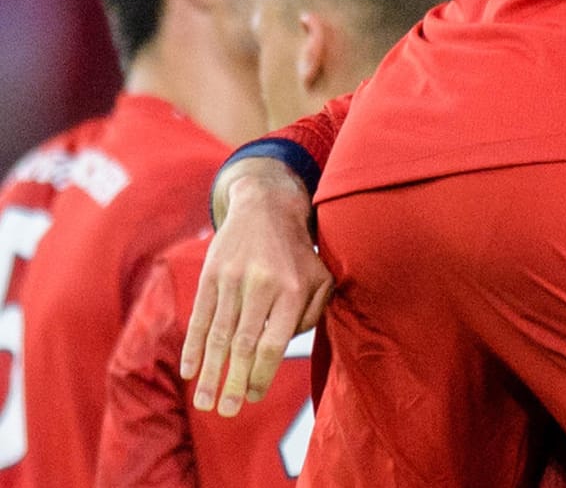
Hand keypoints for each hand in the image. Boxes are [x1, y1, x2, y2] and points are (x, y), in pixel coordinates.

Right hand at [181, 162, 333, 416]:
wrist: (265, 208)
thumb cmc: (298, 254)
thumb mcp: (320, 277)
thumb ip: (311, 314)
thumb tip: (286, 348)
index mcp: (292, 289)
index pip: (274, 342)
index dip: (262, 374)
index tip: (254, 398)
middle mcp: (261, 285)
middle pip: (244, 344)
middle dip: (234, 382)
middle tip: (226, 412)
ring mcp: (232, 279)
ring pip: (219, 334)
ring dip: (210, 372)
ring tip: (204, 403)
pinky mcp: (210, 275)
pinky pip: (200, 316)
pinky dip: (193, 346)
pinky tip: (189, 371)